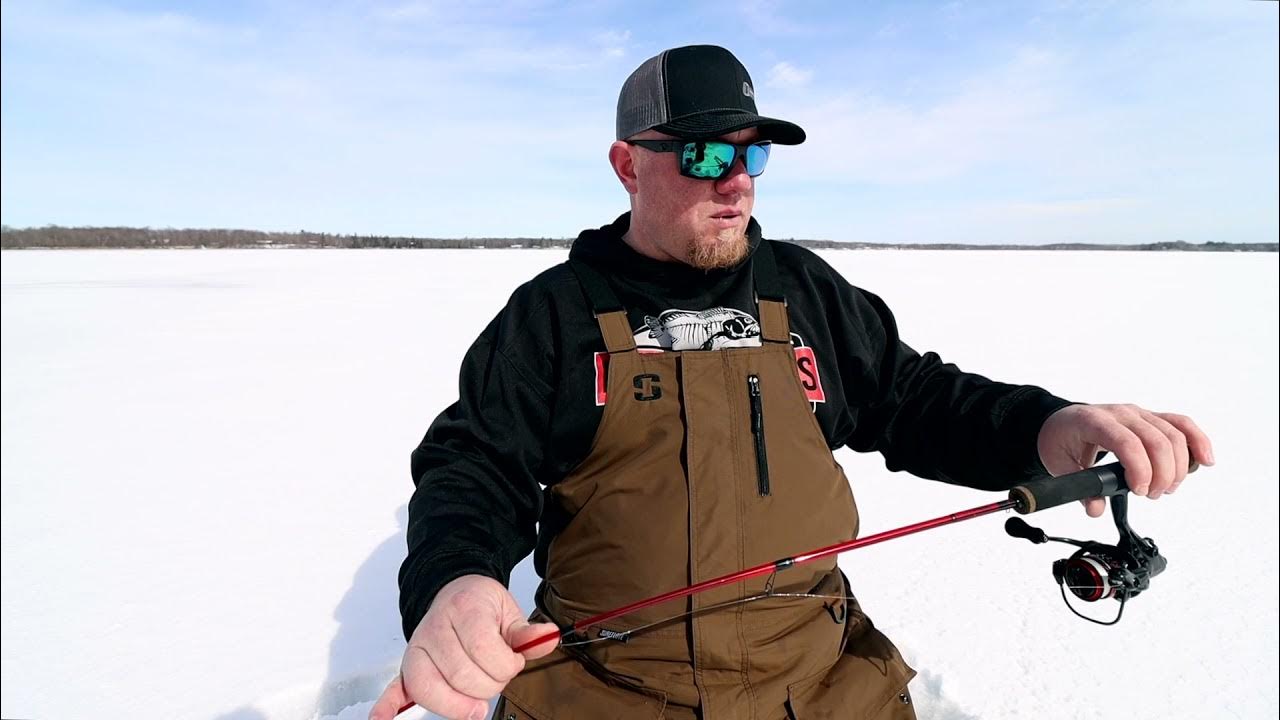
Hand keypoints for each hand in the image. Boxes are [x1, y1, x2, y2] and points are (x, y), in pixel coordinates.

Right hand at [369, 574, 558, 719]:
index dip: (506, 666)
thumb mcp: (508, 611)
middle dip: (488, 685)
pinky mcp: (407, 666)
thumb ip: (527, 633)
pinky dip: (387, 706)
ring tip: (474, 698)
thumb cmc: (480, 605)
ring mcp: (418, 648)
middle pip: (462, 676)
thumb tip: (547, 638)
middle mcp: (435, 628)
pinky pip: (394, 688)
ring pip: (433, 689)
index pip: (485, 652)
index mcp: (464, 609)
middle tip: (495, 676)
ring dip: (459, 702)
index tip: (512, 662)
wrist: (453, 591)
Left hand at [1037, 403, 1214, 516]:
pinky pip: (1181, 424)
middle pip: (1156, 440)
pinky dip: (1197, 441)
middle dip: (1162, 474)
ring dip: (1178, 466)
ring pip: (1173, 434)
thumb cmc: (1060, 439)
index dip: (1140, 469)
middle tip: (1152, 495)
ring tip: (1166, 488)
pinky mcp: (1151, 418)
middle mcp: (1120, 413)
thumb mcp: (1059, 465)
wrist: (1060, 422)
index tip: (1140, 491)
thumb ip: (1078, 488)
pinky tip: (1205, 460)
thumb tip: (1096, 508)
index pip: (1126, 442)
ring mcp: (1138, 413)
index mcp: (1094, 421)